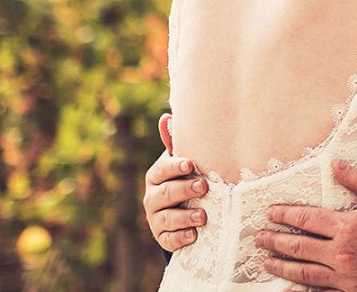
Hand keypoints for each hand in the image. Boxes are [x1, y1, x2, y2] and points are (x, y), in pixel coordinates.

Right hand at [144, 113, 207, 250]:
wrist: (181, 212)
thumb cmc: (184, 179)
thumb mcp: (181, 162)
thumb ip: (176, 143)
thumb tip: (166, 116)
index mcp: (157, 176)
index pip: (162, 170)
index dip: (174, 167)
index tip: (190, 164)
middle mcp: (152, 197)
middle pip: (165, 193)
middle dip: (184, 190)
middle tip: (203, 186)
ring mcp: (156, 218)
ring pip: (167, 218)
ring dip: (185, 216)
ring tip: (204, 216)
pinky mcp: (163, 237)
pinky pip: (169, 239)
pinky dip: (181, 237)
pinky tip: (194, 235)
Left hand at [256, 160, 356, 291]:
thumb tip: (336, 165)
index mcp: (347, 226)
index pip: (306, 219)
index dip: (285, 215)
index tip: (270, 213)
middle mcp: (340, 252)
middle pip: (298, 246)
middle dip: (275, 240)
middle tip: (259, 238)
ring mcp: (344, 275)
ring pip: (303, 272)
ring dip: (281, 267)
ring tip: (266, 262)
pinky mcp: (352, 291)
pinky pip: (320, 291)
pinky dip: (303, 290)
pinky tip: (291, 288)